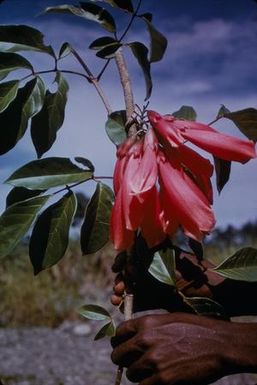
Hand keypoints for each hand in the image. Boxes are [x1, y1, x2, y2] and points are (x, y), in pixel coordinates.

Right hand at [111, 237, 223, 311]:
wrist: (219, 294)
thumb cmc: (199, 275)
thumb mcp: (176, 266)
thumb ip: (154, 264)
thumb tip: (131, 266)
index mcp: (159, 254)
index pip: (135, 252)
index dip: (124, 259)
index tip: (117, 267)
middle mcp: (155, 267)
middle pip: (131, 270)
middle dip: (121, 278)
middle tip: (118, 288)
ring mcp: (156, 283)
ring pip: (133, 285)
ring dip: (122, 291)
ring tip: (116, 299)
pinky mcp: (158, 300)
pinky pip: (140, 300)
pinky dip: (129, 303)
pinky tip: (121, 307)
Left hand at [111, 312, 256, 384]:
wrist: (219, 345)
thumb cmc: (197, 329)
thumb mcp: (170, 319)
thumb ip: (150, 327)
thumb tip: (135, 336)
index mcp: (147, 323)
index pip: (119, 333)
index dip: (119, 341)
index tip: (123, 347)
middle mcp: (146, 340)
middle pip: (119, 355)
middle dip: (124, 360)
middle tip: (132, 363)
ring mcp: (153, 361)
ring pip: (130, 373)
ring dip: (137, 374)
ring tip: (149, 372)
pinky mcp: (163, 379)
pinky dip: (148, 384)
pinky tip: (157, 380)